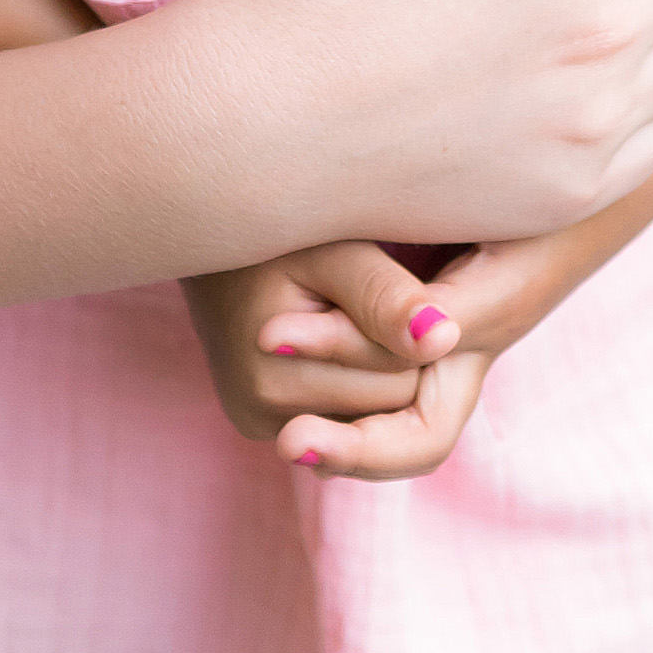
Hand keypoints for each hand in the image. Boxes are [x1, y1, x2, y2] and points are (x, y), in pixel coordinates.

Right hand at [186, 238, 496, 483]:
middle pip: (383, 407)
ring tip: (350, 310)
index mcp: (274, 373)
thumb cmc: (280, 230)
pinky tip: (332, 333)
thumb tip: (445, 340)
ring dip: (371, 369)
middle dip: (393, 355)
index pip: (398, 383)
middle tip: (369, 293)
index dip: (410, 332)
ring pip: (366, 414)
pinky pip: (338, 414)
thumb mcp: (335, 248)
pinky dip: (347, 379)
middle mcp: (259, 412)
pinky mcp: (259, 422)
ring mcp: (257, 422)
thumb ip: (385, 295)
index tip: (393, 281)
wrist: (208, 232)